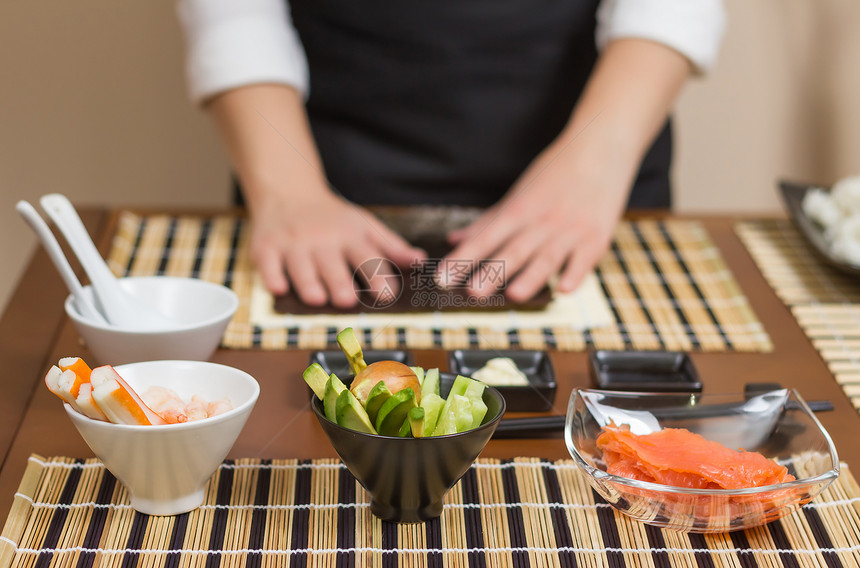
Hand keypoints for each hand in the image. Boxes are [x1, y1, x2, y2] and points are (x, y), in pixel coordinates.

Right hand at [248, 189, 425, 306]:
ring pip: (301, 266)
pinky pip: (268, 264)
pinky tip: (277, 288)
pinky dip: (272, 276)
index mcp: (350, 236)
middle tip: (347, 299)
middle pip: (332, 264)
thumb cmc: (332, 217)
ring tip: (316, 298)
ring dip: (308, 282)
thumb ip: (391, 246)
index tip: (387, 294)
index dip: (377, 276)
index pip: (367, 257)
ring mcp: (293, 243)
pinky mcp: (266, 247)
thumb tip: (420, 260)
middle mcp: (322, 239)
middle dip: (339, 281)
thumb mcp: (364, 225)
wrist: (288, 191)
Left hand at [438, 140, 632, 301]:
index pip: (485, 238)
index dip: (463, 259)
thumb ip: (487, 222)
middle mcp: (542, 221)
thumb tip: (453, 240)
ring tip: (514, 295)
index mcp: (519, 210)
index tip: (442, 278)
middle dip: (493, 272)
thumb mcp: (520, 193)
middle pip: (514, 249)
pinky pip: (585, 258)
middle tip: (471, 293)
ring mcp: (570, 229)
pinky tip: (564, 289)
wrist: (601, 147)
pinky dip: (576, 273)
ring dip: (531, 276)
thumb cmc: (556, 173)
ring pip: (547, 256)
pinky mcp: (597, 237)